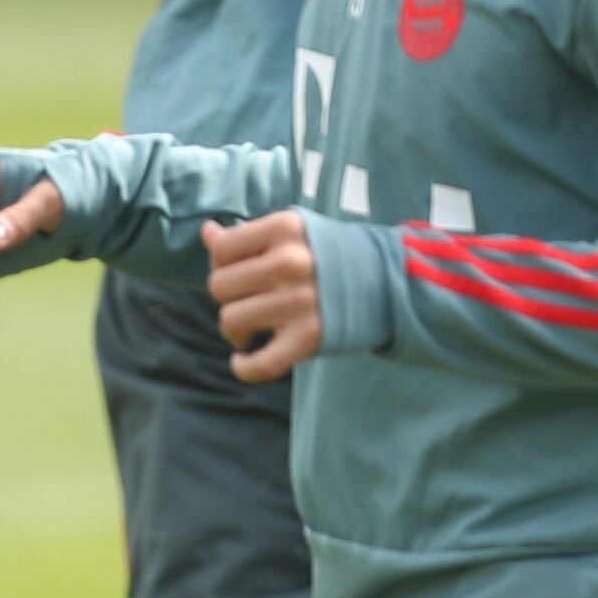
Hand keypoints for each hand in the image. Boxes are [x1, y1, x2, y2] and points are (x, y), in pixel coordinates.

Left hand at [202, 210, 320, 381]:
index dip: (222, 263)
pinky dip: (244, 368)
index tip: (239, 272)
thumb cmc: (330, 255)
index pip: (222, 249)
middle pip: (219, 286)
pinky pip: (259, 363)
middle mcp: (290, 263)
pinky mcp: (308, 338)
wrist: (389, 283)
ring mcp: (299, 302)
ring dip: (234, 330)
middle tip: (248, 300)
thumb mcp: (293, 234)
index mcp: (284, 229)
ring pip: (230, 321)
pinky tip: (242, 360)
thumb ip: (248, 236)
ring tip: (250, 328)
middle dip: (228, 296)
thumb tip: (207, 232)